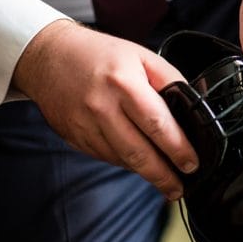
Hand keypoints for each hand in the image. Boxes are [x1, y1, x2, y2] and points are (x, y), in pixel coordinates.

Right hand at [12, 19, 198, 198]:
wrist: (50, 55)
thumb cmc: (99, 54)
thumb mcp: (141, 55)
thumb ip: (169, 79)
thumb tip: (191, 106)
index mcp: (124, 84)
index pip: (157, 125)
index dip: (178, 149)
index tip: (192, 163)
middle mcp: (102, 108)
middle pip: (138, 153)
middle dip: (163, 176)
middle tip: (179, 188)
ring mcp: (85, 126)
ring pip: (121, 159)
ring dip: (144, 172)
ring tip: (163, 178)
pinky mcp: (74, 137)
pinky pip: (105, 157)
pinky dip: (123, 161)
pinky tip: (135, 160)